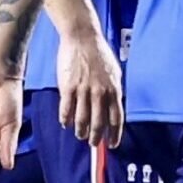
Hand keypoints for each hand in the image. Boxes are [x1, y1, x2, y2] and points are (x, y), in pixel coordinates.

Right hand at [52, 26, 123, 146]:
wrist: (82, 38)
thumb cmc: (99, 54)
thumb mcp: (115, 72)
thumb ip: (114, 90)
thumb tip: (115, 106)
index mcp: (114, 90)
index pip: (117, 118)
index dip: (115, 134)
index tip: (113, 144)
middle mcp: (100, 93)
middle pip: (99, 123)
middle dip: (97, 137)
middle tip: (94, 145)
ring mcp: (83, 91)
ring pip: (82, 119)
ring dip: (81, 131)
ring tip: (80, 136)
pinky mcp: (67, 87)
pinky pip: (66, 109)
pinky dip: (66, 119)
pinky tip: (65, 124)